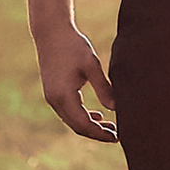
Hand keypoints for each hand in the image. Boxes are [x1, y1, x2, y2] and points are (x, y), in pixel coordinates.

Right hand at [35, 24, 119, 142]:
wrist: (51, 32)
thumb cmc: (73, 46)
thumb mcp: (92, 65)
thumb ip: (104, 88)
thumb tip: (117, 108)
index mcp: (63, 96)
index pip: (83, 124)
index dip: (100, 133)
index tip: (118, 137)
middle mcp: (54, 101)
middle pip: (77, 126)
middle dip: (97, 133)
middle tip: (118, 136)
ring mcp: (52, 97)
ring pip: (72, 120)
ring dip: (91, 125)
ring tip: (112, 127)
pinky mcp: (53, 92)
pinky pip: (68, 111)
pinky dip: (83, 116)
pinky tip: (98, 115)